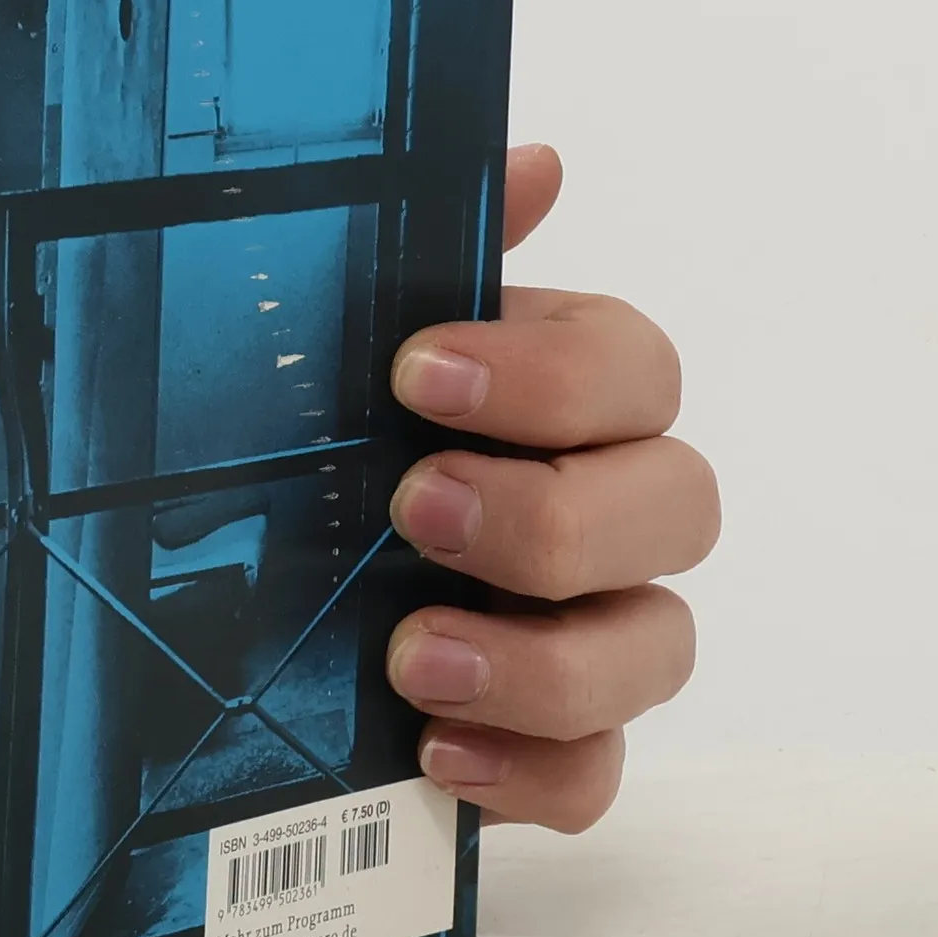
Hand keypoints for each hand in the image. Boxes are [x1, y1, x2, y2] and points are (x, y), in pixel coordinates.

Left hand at [385, 144, 719, 830]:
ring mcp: (596, 630)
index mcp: (568, 396)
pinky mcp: (557, 740)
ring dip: (546, 660)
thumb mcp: (348, 336)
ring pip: (659, 649)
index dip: (550, 375)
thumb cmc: (327, 440)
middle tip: (415, 512)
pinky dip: (535, 771)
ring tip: (410, 658)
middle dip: (550, 515)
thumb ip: (442, 248)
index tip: (415, 374)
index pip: (634, 370)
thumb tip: (536, 161)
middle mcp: (609, 508)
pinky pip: (600, 775)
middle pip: (678, 507)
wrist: (258, 590)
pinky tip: (437, 751)